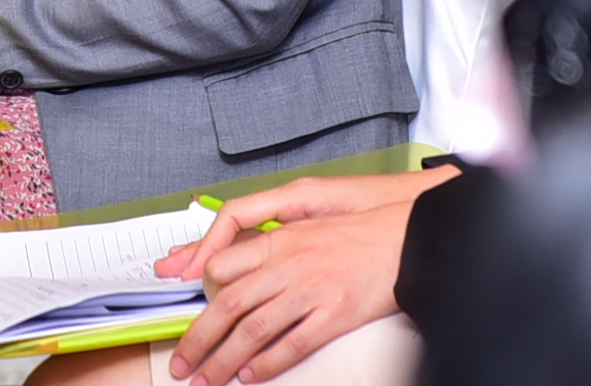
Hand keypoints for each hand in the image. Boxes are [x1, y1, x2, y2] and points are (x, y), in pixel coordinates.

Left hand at [153, 169, 455, 382]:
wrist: (408, 238)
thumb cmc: (359, 231)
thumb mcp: (308, 222)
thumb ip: (270, 242)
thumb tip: (233, 267)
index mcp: (280, 238)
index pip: (223, 265)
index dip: (199, 294)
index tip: (185, 314)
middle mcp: (289, 263)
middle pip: (229, 304)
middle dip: (199, 339)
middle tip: (182, 364)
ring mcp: (311, 290)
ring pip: (253, 330)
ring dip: (225, 360)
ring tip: (208, 379)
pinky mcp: (335, 314)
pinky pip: (293, 344)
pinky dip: (268, 364)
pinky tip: (252, 377)